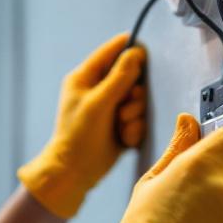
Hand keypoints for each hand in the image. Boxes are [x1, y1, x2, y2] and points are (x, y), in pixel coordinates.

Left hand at [17, 34, 146, 217]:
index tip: (146, 55)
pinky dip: (134, 129)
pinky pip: (139, 118)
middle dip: (134, 94)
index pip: (111, 51)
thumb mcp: (98, 103)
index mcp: (85, 77)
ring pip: (138, 99)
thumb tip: (136, 52)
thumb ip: (119, 77)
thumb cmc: (79, 135)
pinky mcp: (120, 124)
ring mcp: (110, 107)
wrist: (75, 172)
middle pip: (132, 76)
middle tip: (126, 107)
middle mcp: (98, 89)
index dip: (130, 50)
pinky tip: (124, 139)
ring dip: (134, 114)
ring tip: (122, 126)